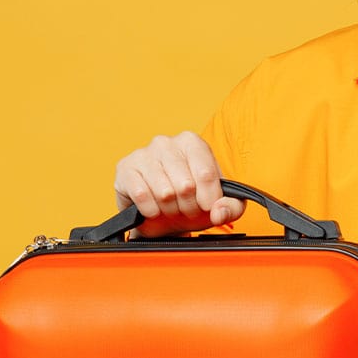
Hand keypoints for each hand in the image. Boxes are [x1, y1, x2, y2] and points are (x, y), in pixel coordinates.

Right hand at [113, 132, 245, 236]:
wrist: (161, 215)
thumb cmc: (192, 202)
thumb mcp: (219, 205)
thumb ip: (231, 207)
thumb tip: (219, 211)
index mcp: (192, 142)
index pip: (206, 174)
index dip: (208, 199)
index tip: (206, 206)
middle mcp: (166, 142)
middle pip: (185, 185)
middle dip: (189, 206)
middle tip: (186, 208)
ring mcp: (144, 153)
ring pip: (164, 193)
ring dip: (170, 209)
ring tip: (170, 207)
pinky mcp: (125, 169)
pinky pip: (142, 196)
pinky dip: (151, 210)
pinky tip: (153, 208)